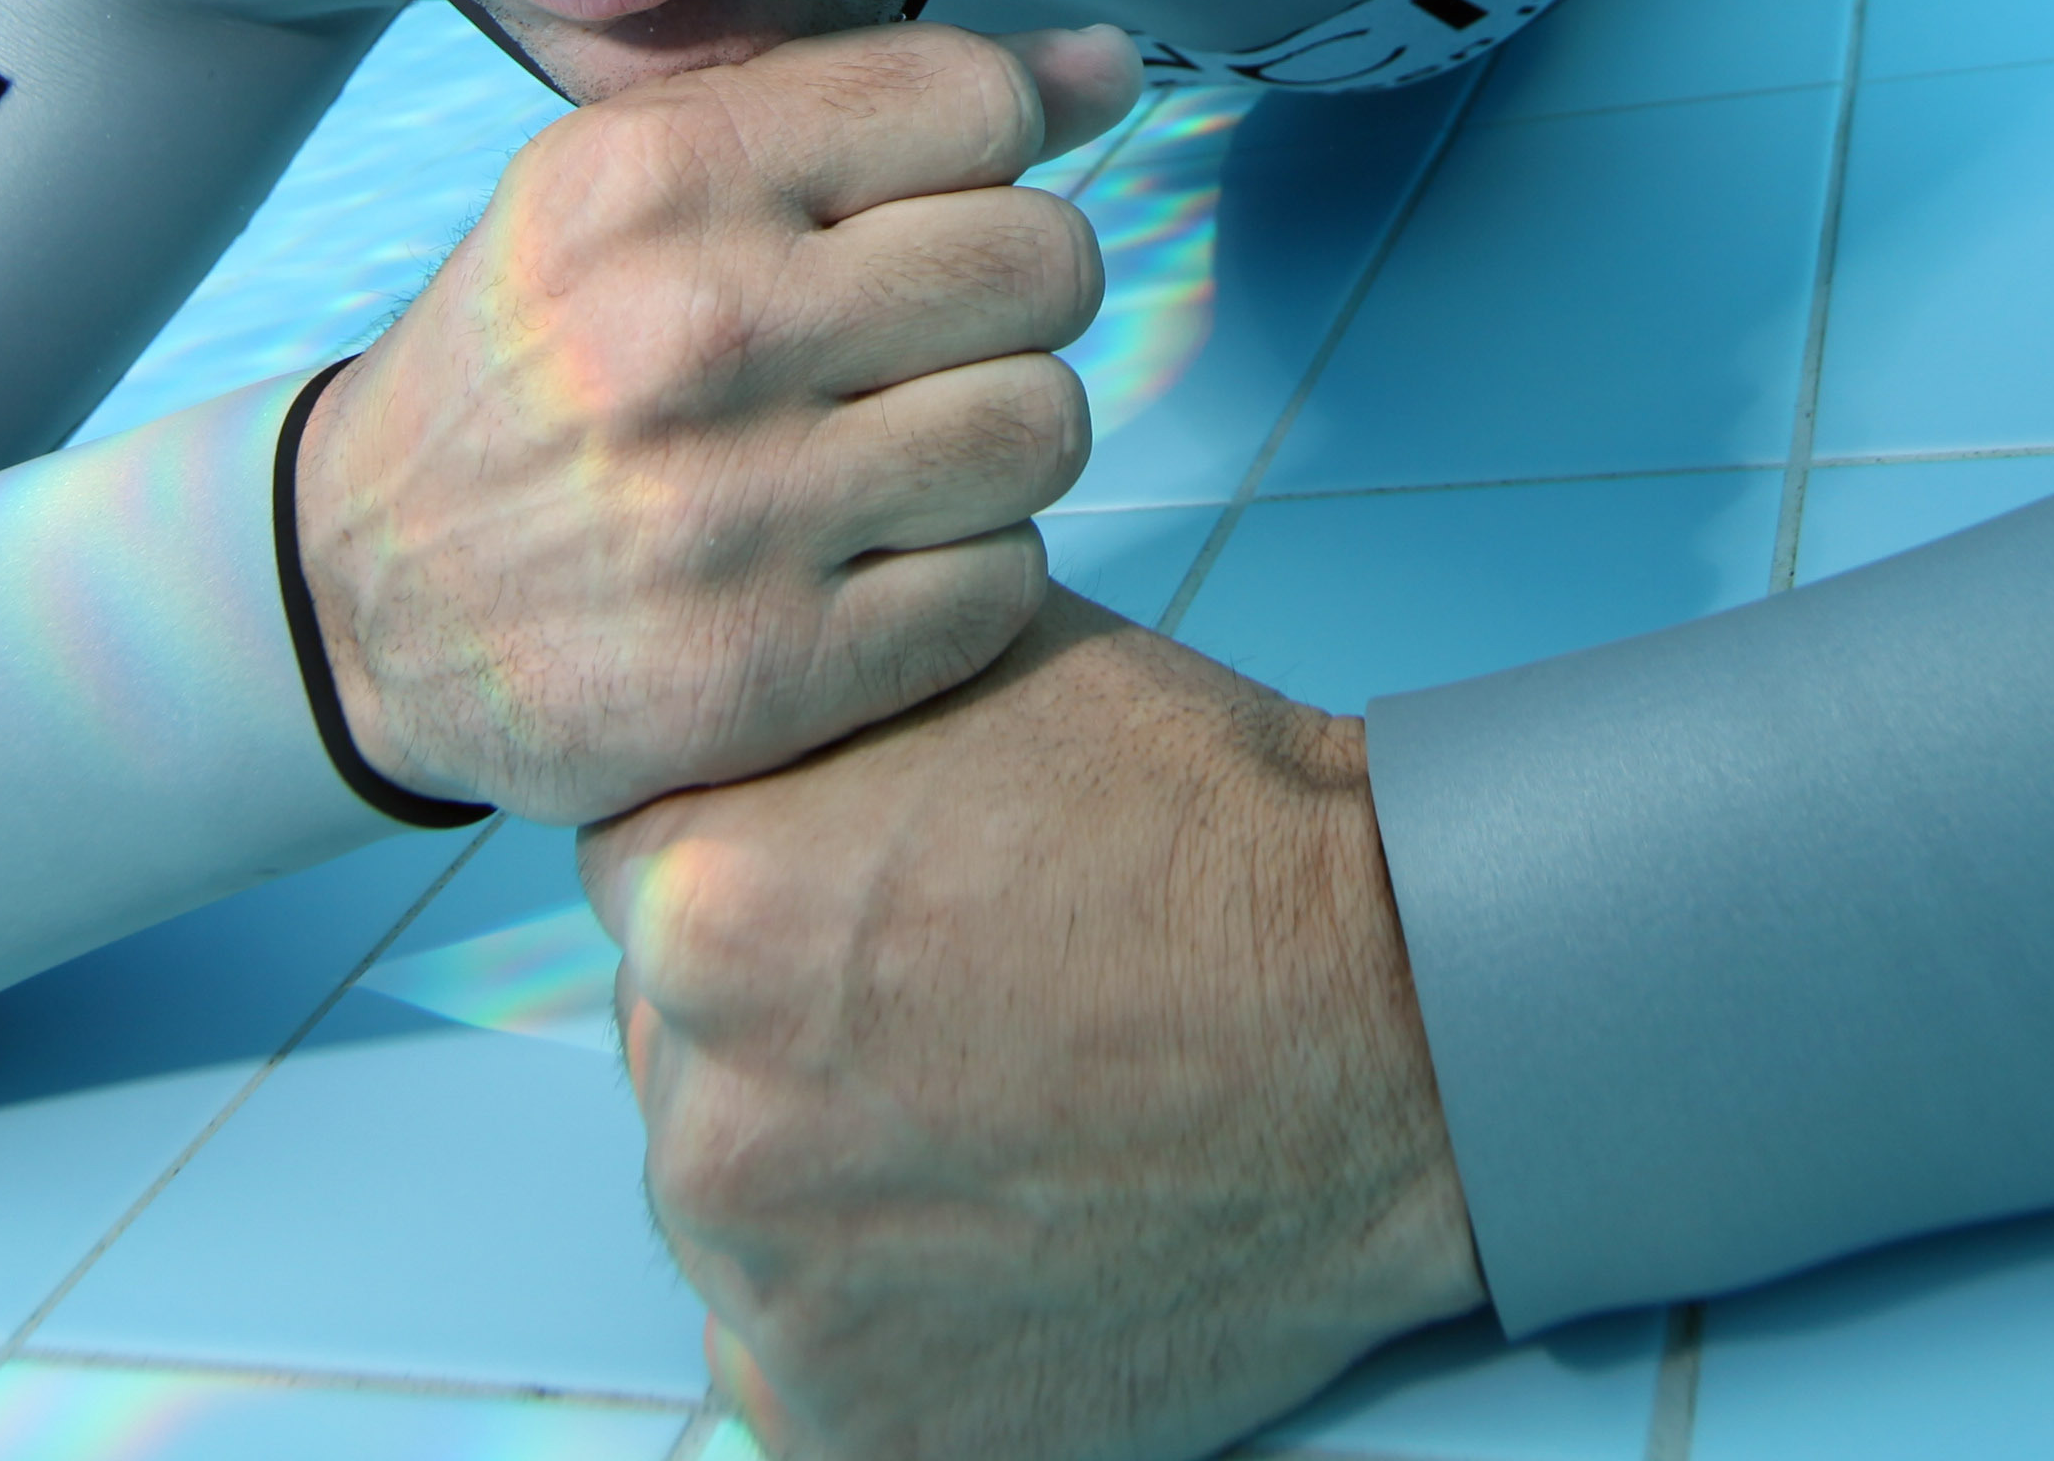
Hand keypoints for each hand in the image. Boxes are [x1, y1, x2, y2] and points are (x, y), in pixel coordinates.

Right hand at [298, 22, 1136, 821]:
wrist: (365, 592)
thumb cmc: (553, 353)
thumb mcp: (646, 183)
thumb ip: (868, 106)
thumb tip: (1107, 68)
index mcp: (651, 174)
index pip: (974, 104)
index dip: (998, 149)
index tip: (939, 200)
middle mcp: (688, 331)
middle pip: (1045, 261)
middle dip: (1016, 296)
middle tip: (932, 338)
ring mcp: (730, 514)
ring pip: (1046, 425)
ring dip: (1000, 441)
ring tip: (906, 448)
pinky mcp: (769, 672)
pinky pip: (1006, 584)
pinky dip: (967, 574)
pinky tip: (874, 558)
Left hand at [587, 599, 1487, 1460]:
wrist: (1408, 1024)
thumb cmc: (1212, 831)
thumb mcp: (975, 668)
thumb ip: (806, 709)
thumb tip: (735, 702)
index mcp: (702, 902)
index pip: (646, 892)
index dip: (769, 886)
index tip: (874, 907)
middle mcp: (704, 1106)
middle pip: (683, 1062)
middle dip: (790, 1041)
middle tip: (962, 1022)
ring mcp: (776, 1290)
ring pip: (744, 1221)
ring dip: (835, 1188)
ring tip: (1003, 1137)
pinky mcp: (859, 1431)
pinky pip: (809, 1378)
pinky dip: (894, 1336)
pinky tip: (1006, 1258)